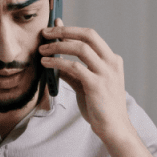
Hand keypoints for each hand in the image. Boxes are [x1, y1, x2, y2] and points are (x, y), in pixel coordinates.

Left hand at [39, 24, 132, 142]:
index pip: (91, 36)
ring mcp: (106, 73)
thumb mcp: (87, 84)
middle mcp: (111, 63)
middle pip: (87, 35)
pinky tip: (47, 63)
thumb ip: (73, 71)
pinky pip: (74, 67)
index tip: (53, 28)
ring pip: (80, 48)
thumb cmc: (100, 107)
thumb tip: (54, 59)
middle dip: (64, 31)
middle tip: (45, 33)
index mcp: (112, 60)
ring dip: (58, 46)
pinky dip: (58, 62)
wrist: (114, 128)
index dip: (70, 29)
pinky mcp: (97, 85)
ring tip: (42, 50)